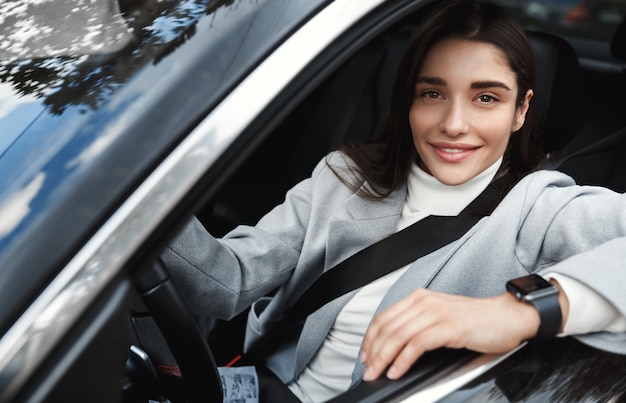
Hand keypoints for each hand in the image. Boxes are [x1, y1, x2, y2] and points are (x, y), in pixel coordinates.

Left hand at [359, 288, 539, 381]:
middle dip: (373, 352)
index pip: (384, 317)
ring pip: (398, 336)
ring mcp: (437, 313)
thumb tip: (395, 348)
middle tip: (368, 370)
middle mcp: (425, 302)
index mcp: (419, 298)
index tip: (365, 355)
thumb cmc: (477, 321)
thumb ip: (418, 326)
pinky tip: (398, 370)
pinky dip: (403, 359)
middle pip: (387, 327)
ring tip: (378, 373)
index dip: (369, 338)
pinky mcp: (449, 327)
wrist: (508, 317)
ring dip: (384, 358)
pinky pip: (417, 344)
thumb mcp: (440, 317)